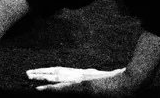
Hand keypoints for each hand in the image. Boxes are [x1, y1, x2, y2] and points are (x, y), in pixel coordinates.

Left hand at [27, 67, 141, 95]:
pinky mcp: (84, 86)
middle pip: (57, 72)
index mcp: (85, 75)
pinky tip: (42, 88)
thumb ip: (96, 84)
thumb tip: (90, 86)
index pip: (63, 72)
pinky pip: (64, 88)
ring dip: (43, 78)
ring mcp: (83, 80)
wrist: (132, 81)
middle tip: (26, 73)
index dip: (50, 71)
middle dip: (41, 73)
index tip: (38, 72)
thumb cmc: (122, 85)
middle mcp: (81, 75)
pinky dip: (52, 87)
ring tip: (29, 78)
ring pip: (58, 78)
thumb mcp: (106, 85)